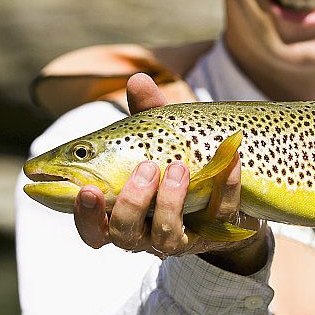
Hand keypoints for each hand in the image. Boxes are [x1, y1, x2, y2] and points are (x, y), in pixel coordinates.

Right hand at [72, 73, 267, 271]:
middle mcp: (146, 232)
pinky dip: (225, 186)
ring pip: (166, 235)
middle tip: (145, 167)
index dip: (85, 215)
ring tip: (178, 168)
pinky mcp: (219, 230)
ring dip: (170, 200)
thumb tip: (137, 79)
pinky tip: (230, 161)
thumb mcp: (162, 136)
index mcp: (122, 212)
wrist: (229, 186)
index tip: (87, 189)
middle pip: (123, 236)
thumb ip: (147, 113)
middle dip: (130, 203)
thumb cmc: (180, 159)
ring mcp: (183, 235)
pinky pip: (221, 214)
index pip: (92, 229)